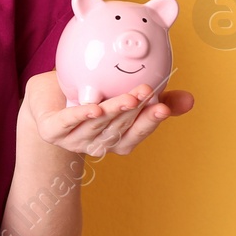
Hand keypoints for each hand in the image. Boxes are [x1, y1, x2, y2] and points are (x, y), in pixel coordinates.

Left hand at [21, 71, 194, 157]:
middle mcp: (95, 143)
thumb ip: (155, 99)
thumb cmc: (86, 95)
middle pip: (118, 128)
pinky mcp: (52, 130)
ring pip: (97, 125)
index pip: (135, 134)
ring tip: (130, 96)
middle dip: (136, 111)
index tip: (165, 107)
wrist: (44, 97)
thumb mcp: (121, 94)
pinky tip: (95, 108)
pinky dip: (82, 115)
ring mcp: (72, 139)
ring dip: (115, 111)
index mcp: (113, 139)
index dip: (150, 121)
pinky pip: (68, 123)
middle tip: (149, 93)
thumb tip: (190, 99)